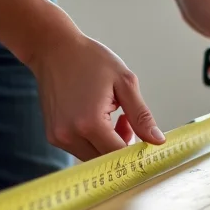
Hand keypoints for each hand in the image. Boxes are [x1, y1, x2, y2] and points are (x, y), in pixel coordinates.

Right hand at [26, 29, 164, 160]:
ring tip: (115, 117)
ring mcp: (58, 137)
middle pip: (106, 160)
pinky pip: (81, 149)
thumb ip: (141, 115)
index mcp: (90, 123)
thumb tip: (157, 141)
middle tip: (128, 121)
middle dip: (123, 146)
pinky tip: (98, 119)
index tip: (147, 142)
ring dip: (109, 145)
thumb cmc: (89, 60)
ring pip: (94, 157)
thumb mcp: (124, 82)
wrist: (53, 49)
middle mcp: (70, 134)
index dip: (137, 151)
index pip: (120, 155)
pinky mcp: (53, 136)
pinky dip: (94, 141)